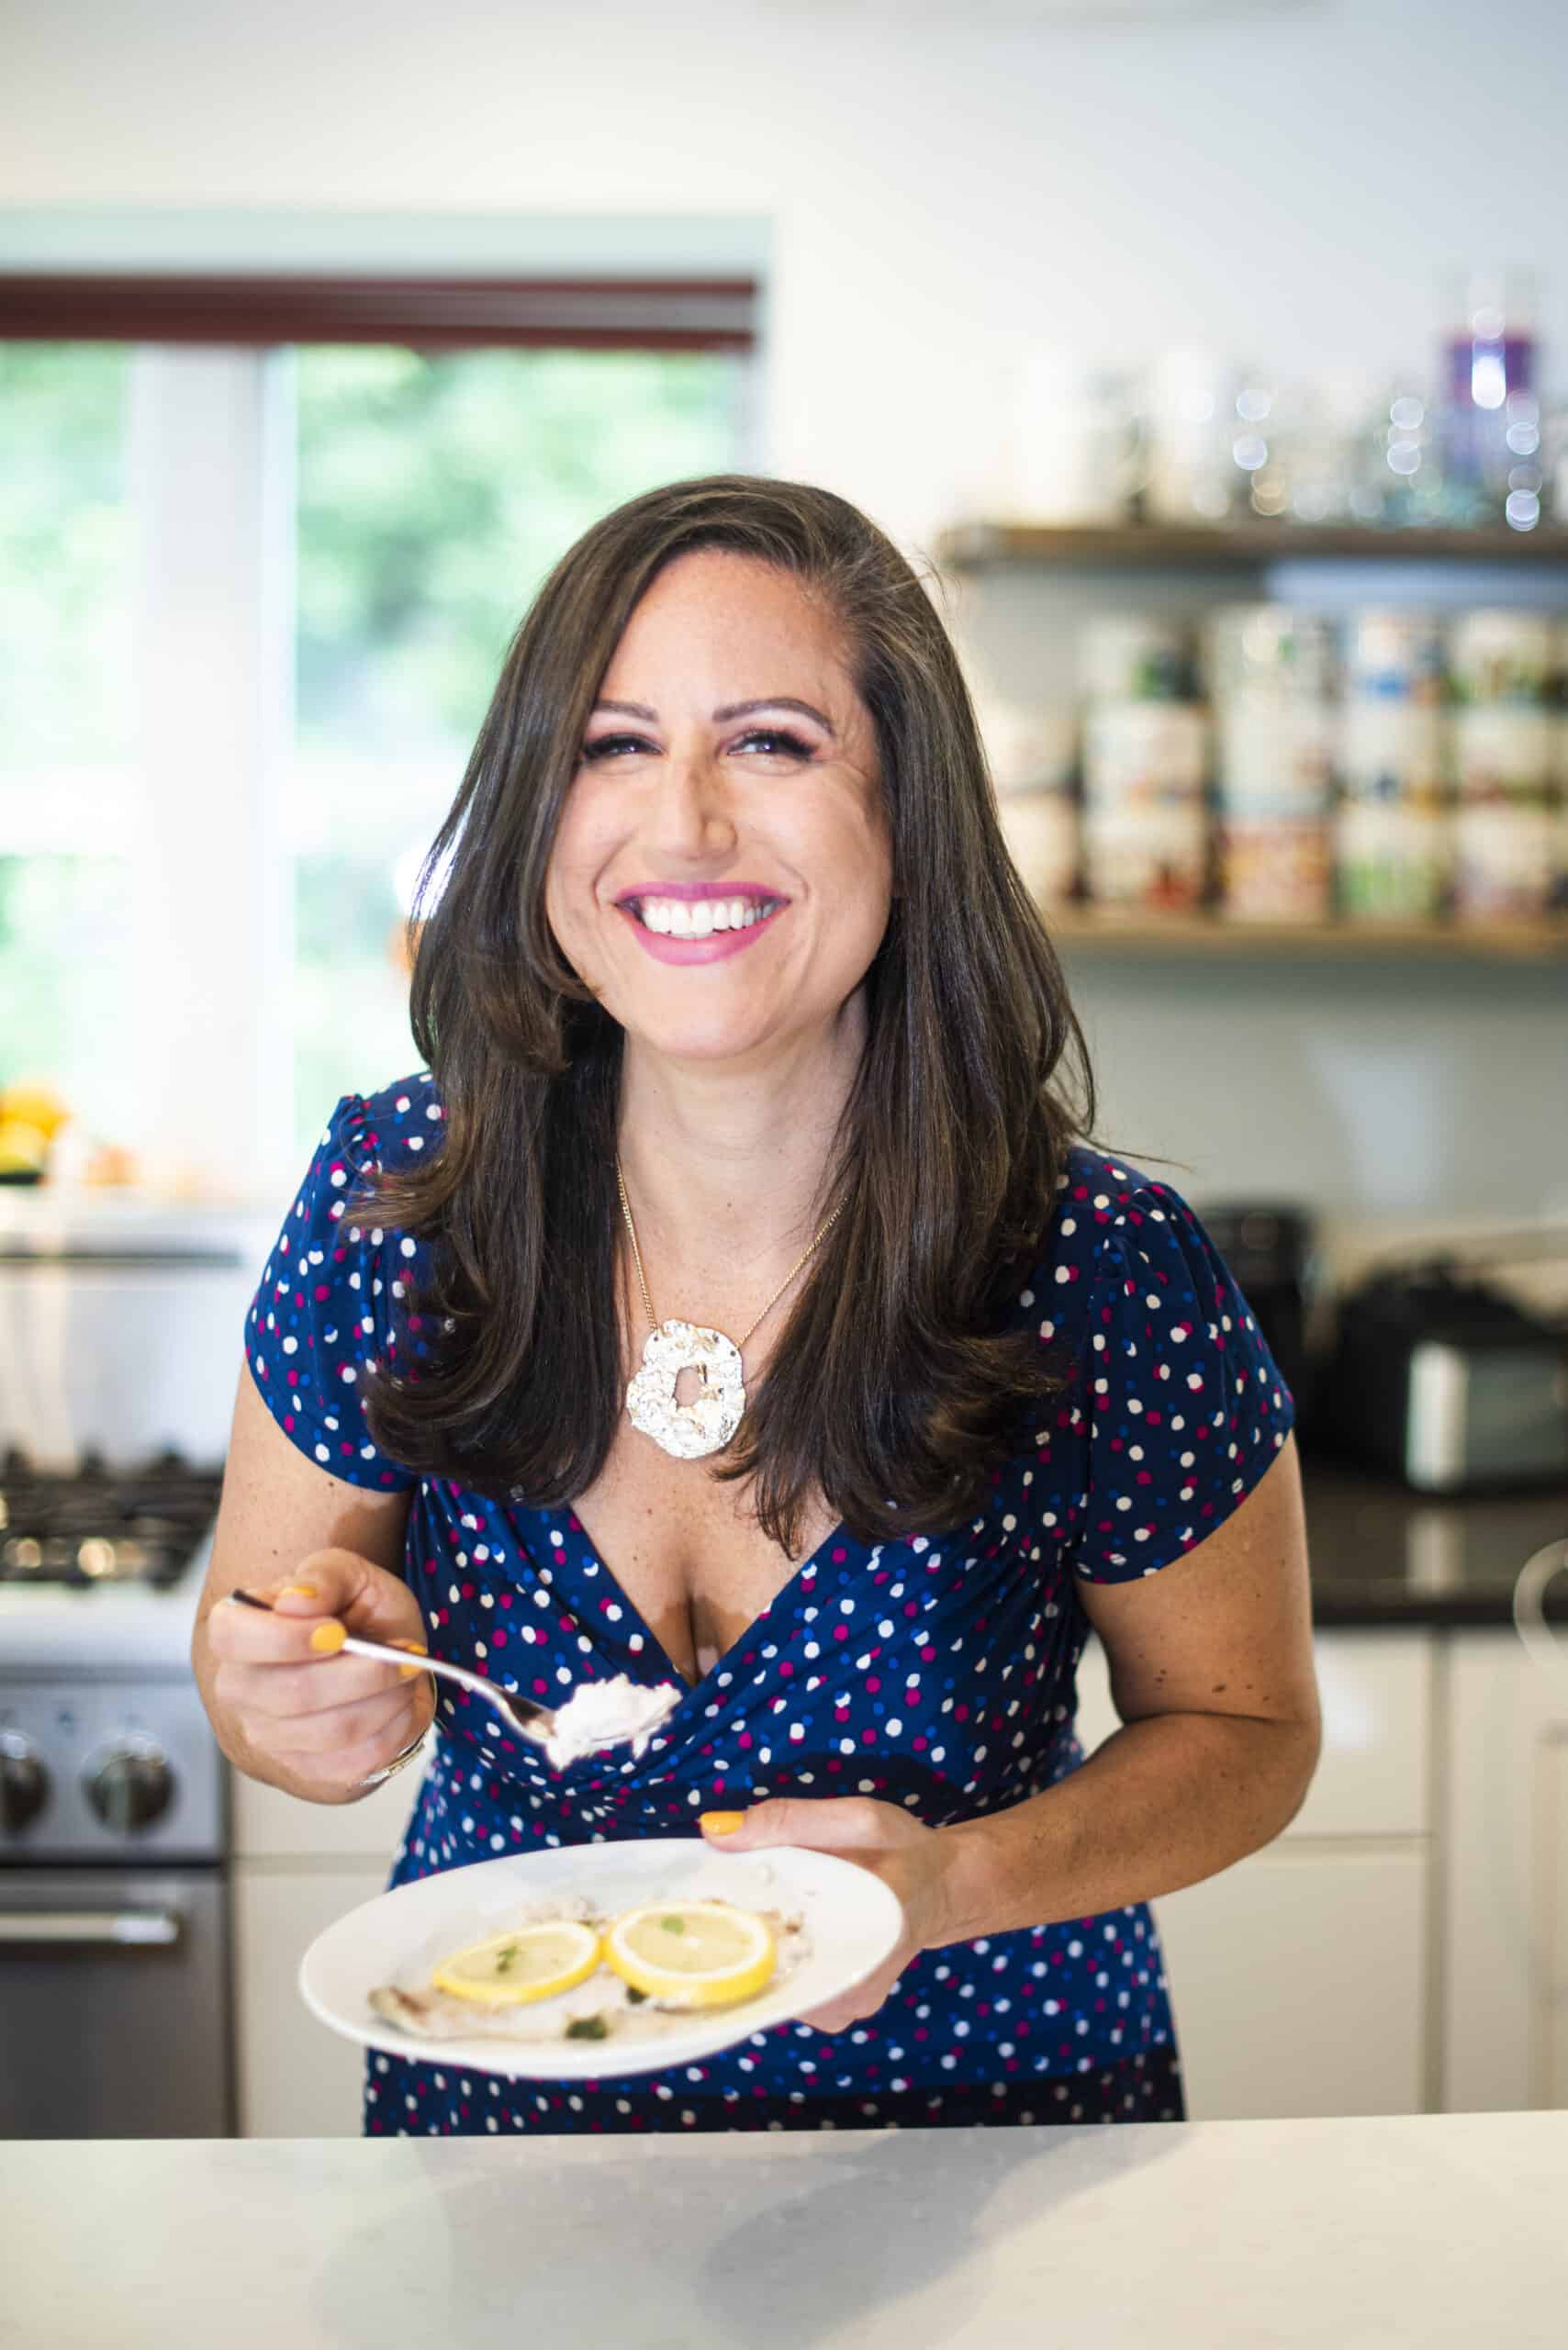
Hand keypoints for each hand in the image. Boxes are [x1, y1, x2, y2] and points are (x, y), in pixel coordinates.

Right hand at [201, 1548, 434, 1802]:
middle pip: (292, 1694)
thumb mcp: (347, 1574)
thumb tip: (296, 1602)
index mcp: (235, 1630)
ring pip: (332, 1730)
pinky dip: (395, 1728)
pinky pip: (357, 1761)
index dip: (284, 1639)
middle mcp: (240, 1690)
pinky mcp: (308, 1772)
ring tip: (406, 1672)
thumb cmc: (352, 1612)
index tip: (336, 1631)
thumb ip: (323, 1577)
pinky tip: (401, 1702)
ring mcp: (269, 1738)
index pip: (231, 1637)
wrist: (370, 1657)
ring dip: (386, 1699)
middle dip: (362, 1673)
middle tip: (402, 1652)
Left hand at [699, 1796, 958, 2032]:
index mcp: (866, 1944)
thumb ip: (791, 1821)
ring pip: (771, 1987)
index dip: (731, 1934)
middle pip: (767, 1978)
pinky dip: (761, 1958)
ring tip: (726, 1910)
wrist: (940, 1887)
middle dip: (731, 1939)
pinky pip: (783, 1990)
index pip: (782, 1956)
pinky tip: (753, 1927)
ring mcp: (840, 2010)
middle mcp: (851, 1994)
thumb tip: (714, 1832)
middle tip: (705, 1904)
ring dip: (743, 1948)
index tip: (701, 1908)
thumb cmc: (903, 1850)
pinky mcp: (832, 2011)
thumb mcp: (857, 1818)